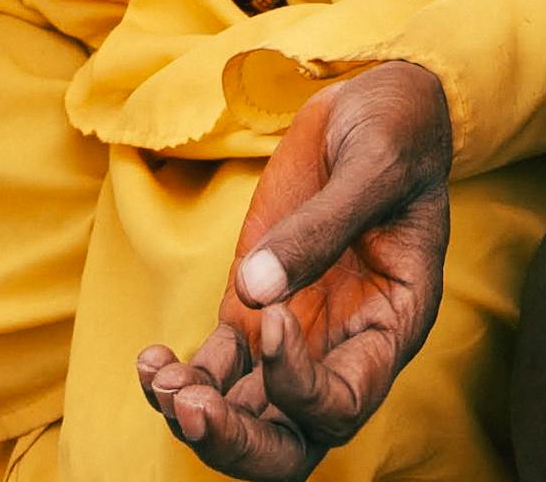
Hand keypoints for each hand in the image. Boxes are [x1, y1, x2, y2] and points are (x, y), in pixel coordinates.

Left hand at [136, 61, 454, 476]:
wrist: (372, 103)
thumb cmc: (395, 131)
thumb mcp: (377, 163)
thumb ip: (325, 224)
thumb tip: (256, 287)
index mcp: (393, 325)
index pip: (346, 401)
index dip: (301, 384)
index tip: (273, 319)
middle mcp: (344, 348)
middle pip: (294, 440)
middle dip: (238, 441)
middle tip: (192, 409)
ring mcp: (293, 334)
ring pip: (246, 415)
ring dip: (197, 414)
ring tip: (159, 378)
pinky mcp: (252, 310)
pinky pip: (213, 370)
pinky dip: (178, 379)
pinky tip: (150, 361)